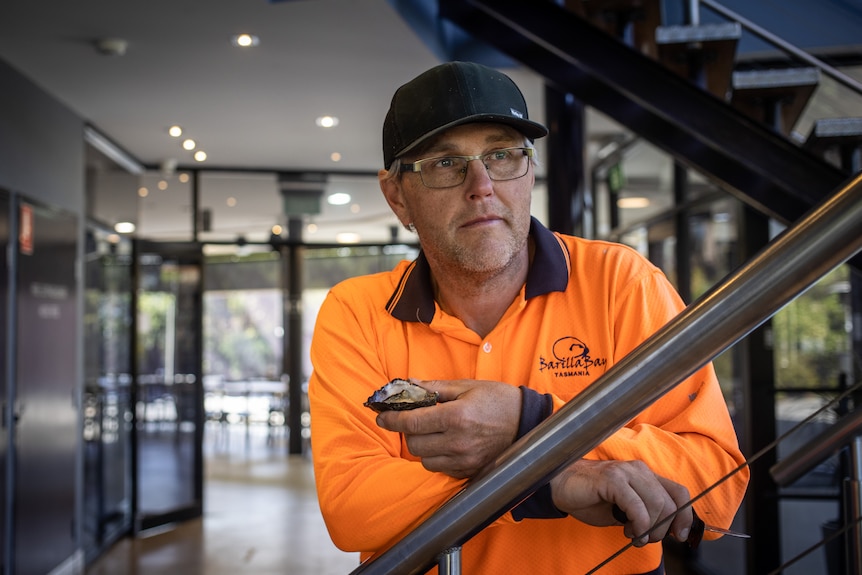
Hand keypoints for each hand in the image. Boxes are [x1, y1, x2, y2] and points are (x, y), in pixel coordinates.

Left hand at [375, 379, 520, 478]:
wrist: (528, 423)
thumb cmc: (498, 400)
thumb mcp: (467, 386)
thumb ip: (435, 387)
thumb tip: (409, 384)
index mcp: (456, 416)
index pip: (412, 422)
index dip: (392, 419)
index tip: (382, 416)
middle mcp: (458, 442)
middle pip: (415, 444)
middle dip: (410, 431)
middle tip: (417, 420)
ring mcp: (465, 460)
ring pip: (425, 460)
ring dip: (423, 447)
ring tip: (433, 433)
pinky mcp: (470, 471)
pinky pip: (441, 469)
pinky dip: (437, 457)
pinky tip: (446, 444)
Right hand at [550, 459, 692, 546]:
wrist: (561, 487)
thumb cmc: (591, 498)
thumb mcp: (625, 508)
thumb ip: (645, 513)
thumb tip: (667, 529)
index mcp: (645, 475)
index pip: (678, 492)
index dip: (685, 516)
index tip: (680, 535)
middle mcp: (639, 470)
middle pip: (669, 502)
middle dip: (662, 529)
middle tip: (644, 538)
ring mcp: (625, 472)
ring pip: (656, 503)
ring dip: (649, 528)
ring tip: (633, 535)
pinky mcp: (612, 479)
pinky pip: (636, 505)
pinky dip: (638, 523)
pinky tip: (627, 529)